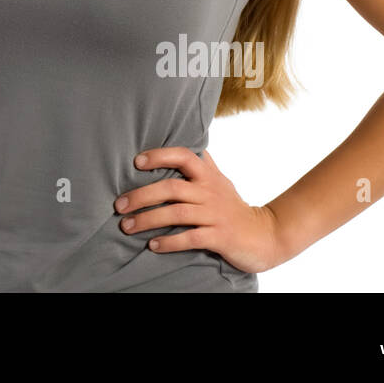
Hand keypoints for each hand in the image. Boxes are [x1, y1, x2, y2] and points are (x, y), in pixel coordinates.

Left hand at [113, 147, 285, 272]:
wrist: (265, 235)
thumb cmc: (233, 206)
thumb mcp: (219, 180)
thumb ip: (201, 163)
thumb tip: (183, 139)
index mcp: (207, 175)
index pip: (183, 156)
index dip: (160, 156)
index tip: (136, 162)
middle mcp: (210, 192)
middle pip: (171, 187)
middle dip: (141, 196)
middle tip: (119, 206)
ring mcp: (215, 215)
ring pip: (177, 213)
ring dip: (148, 220)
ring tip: (127, 227)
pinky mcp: (220, 237)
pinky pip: (191, 238)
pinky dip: (169, 242)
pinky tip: (152, 245)